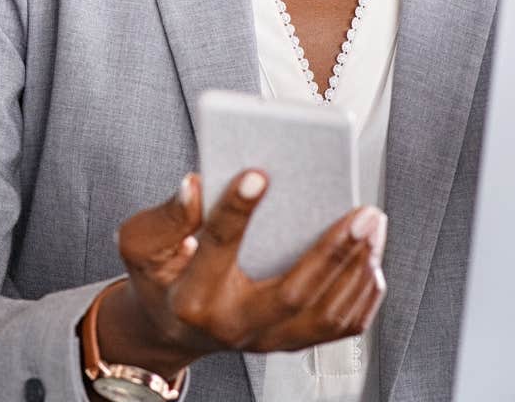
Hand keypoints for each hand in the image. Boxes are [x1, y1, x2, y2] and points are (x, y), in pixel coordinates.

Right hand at [89, 170, 387, 377]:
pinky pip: (340, 327)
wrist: (173, 327)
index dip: (236, 210)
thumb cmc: (162, 277)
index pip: (217, 248)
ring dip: (358, 268)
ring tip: (373, 225)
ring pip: (325, 314)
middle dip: (334, 251)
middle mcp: (234, 325)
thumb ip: (166, 217)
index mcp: (193, 296)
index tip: (258, 174)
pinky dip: (363, 294)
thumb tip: (193, 186)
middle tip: (362, 212)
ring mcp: (267, 339)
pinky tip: (372, 258)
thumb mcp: (141, 244)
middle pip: (293, 294)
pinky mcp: (291, 341)